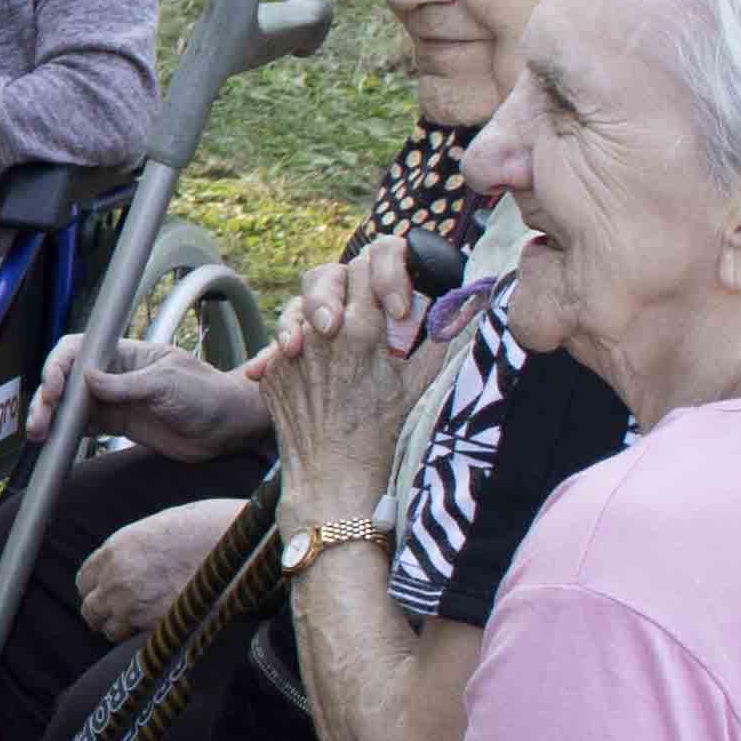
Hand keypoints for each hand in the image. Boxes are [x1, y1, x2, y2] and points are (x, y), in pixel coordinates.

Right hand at [28, 331, 270, 465]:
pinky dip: (65, 432)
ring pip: (70, 404)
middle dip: (48, 397)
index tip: (55, 388)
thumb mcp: (165, 382)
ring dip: (52, 417)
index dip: (59, 366)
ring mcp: (113, 400)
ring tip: (40, 434)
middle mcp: (112, 374)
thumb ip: (125, 384)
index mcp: (123, 353)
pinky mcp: (116, 424)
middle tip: (41, 419)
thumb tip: (87, 379)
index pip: (79, 351)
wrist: (227, 426)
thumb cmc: (205, 393)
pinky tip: (53, 442)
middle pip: (67, 379)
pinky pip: (82, 425)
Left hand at [78, 494, 246, 642]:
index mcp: (116, 548)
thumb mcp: (159, 527)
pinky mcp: (157, 625)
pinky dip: (143, 639)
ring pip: (109, 629)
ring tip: (143, 624)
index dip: (97, 589)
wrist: (238, 545)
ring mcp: (134, 604)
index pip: (85, 580)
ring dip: (122, 629)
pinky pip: (135, 640)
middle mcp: (117, 578)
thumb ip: (135, 550)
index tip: (108, 594)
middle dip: (103, 613)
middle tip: (121, 616)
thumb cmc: (207, 527)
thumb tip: (132, 565)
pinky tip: (161, 629)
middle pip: (90, 609)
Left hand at [263, 241, 436, 531]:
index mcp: (362, 330)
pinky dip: (299, 345)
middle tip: (366, 313)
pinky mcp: (269, 369)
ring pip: (297, 303)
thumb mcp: (421, 383)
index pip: (373, 261)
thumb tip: (471, 302)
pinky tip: (313, 360)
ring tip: (337, 339)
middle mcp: (320, 333)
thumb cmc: (384, 435)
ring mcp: (290, 350)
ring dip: (320, 314)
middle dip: (349, 284)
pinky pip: (280, 340)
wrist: (333, 479)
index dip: (392, 269)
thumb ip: (444, 337)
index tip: (400, 306)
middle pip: (328, 273)